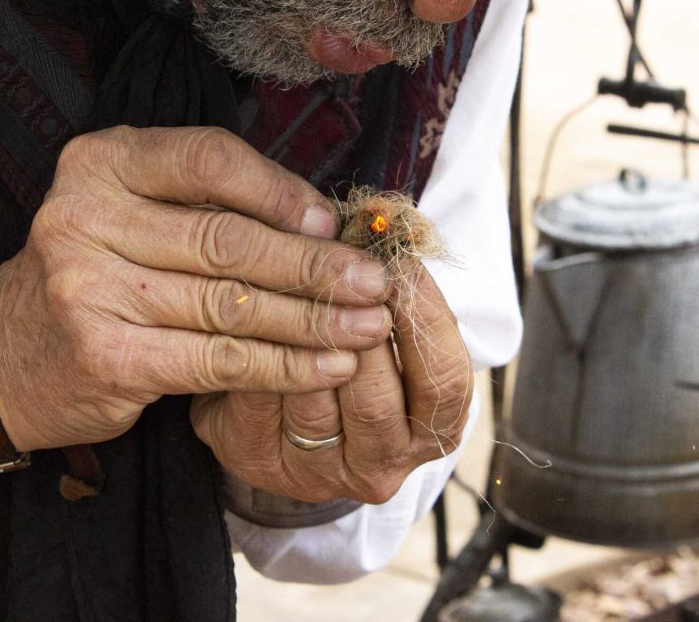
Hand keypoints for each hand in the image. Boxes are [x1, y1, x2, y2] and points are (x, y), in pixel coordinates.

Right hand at [0, 126, 392, 452]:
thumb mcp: (138, 211)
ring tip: (368, 326)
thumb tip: (326, 221)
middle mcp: (85, 215)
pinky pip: (217, 359)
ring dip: (313, 320)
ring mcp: (88, 288)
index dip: (280, 191)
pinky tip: (328, 367)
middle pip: (227, 238)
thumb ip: (212, 203)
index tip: (334, 221)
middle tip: (375, 281)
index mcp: (102, 161)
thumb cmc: (102, 270)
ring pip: (231, 304)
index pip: (208, 159)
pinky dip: (282, 366)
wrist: (9, 351)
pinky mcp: (105, 354)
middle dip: (314, 265)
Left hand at [191, 268, 472, 504]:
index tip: (402, 263)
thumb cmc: (359, 352)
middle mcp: (379, 466)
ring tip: (302, 275)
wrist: (288, 405)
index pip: (443, 381)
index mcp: (431, 434)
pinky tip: (258, 301)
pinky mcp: (255, 458)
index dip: (424, 317)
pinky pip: (256, 393)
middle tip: (345, 266)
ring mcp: (315, 472)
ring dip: (307, 330)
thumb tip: (382, 226)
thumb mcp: (394, 331)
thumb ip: (397, 295)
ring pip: (312, 395)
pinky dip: (257, 344)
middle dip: (359, 322)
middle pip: (375, 396)